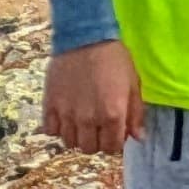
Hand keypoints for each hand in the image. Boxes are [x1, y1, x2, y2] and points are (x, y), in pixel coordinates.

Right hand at [42, 41, 140, 156]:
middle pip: (89, 149)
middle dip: (97, 141)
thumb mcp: (133, 84)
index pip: (112, 147)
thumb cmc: (114, 59)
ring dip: (78, 136)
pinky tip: (65, 117)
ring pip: (70, 143)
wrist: (85, 38)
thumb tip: (138, 138)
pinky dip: (58, 129)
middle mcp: (89, 120)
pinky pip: (50, 131)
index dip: (115, 142)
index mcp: (113, 115)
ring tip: (82, 122)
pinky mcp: (49, 106)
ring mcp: (67, 115)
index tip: (115, 132)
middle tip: (99, 127)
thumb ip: (136, 114)